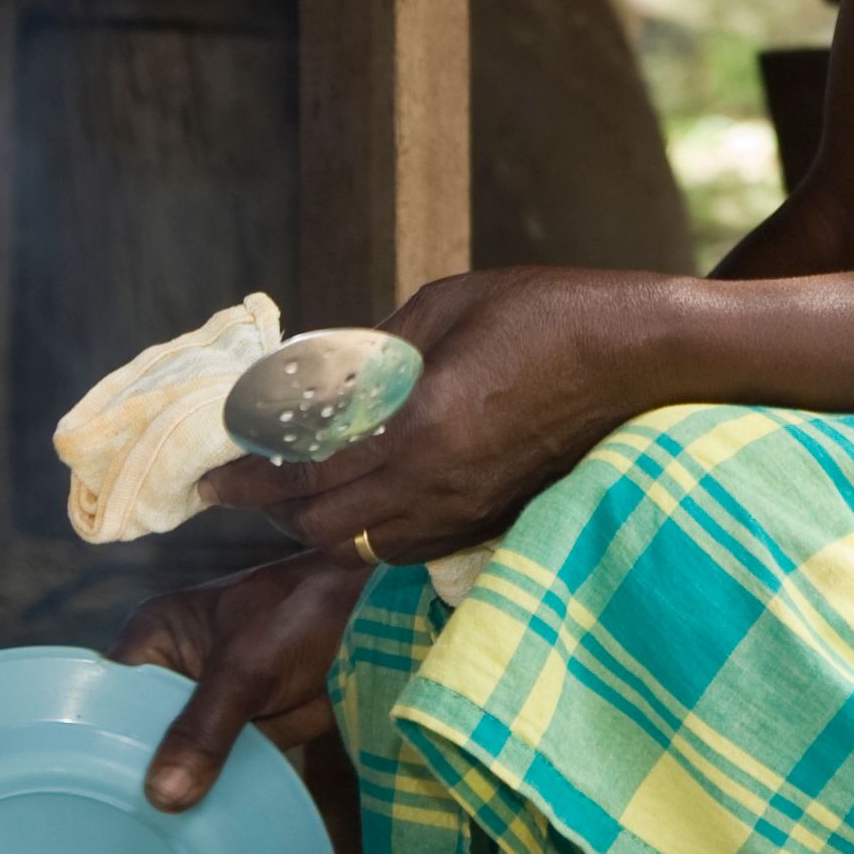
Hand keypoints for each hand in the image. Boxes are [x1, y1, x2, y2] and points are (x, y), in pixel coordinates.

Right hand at [108, 548, 371, 812]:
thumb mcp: (244, 668)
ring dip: (174, 792)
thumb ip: (202, 729)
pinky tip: (192, 837)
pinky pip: (216, 773)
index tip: (86, 792)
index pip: (106, 694)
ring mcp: (207, 709)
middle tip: (113, 832)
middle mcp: (171, 674)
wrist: (375, 624)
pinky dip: (213, 798)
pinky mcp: (243, 735)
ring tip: (143, 845)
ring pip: (177, 759)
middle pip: (137, 734)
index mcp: (154, 639)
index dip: (95, 739)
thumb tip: (161, 795)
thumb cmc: (300, 615)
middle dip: (135, 775)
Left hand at [198, 265, 661, 567]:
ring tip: (293, 491)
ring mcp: (467, 510)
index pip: (307, 472)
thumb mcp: (443, 307)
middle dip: (273, 510)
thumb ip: (373, 352)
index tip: (213, 477)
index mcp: (418, 425)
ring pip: (365, 547)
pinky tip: (360, 498)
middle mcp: (437, 484)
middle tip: (240, 485)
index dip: (251, 478)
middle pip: (325, 527)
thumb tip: (319, 378)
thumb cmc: (545, 313)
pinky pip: (408, 545)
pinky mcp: (490, 519)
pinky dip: (368, 530)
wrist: (640, 358)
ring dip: (319, 525)